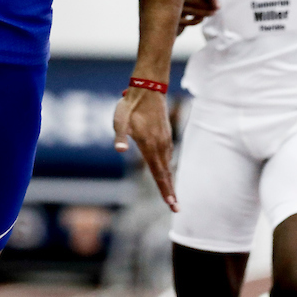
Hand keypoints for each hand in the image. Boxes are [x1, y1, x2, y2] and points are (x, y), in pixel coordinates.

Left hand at [113, 87, 177, 211]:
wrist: (147, 88)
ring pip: (168, 165)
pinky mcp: (166, 134)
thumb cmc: (130, 105)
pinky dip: (168, 167)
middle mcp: (160, 145)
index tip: (172, 204)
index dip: (165, 189)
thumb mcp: (120, 120)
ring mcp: (165, 140)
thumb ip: (120, 136)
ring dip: (170, 181)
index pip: (158, 173)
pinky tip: (166, 171)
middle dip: (171, 192)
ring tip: (172, 195)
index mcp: (149, 145)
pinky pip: (168, 155)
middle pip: (166, 173)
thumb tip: (119, 150)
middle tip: (176, 208)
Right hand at [177, 0, 217, 35]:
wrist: (163, 13)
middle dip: (209, 4)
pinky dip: (198, 20)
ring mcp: (173, 10)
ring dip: (206, 13)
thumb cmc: (180, 0)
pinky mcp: (174, 21)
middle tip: (218, 7)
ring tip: (214, 13)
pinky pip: (190, 22)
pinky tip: (202, 19)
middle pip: (196, 1)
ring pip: (194, 11)